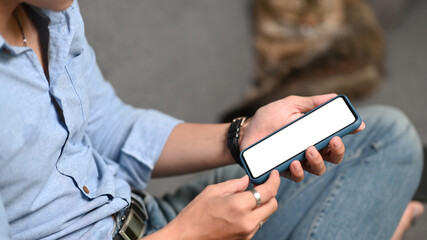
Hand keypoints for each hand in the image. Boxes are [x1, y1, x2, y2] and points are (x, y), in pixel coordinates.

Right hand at [164, 170, 280, 239]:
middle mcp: (247, 221)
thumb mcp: (213, 191)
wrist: (185, 238)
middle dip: (270, 193)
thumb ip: (234, 184)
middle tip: (260, 185)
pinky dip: (255, 214)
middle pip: (273, 205)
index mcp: (239, 205)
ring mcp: (247, 233)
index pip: (268, 191)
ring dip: (263, 204)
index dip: (274, 181)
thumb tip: (247, 180)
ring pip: (266, 215)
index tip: (274, 174)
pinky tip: (242, 209)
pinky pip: (257, 224)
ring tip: (249, 197)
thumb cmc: (195, 215)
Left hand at [240, 94, 364, 181]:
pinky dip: (297, 171)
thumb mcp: (289, 105)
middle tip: (332, 141)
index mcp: (314, 133)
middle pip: (333, 157)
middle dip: (337, 151)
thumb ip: (311, 103)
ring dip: (317, 161)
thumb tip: (334, 97)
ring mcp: (297, 161)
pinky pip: (296, 176)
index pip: (337, 135)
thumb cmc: (268, 118)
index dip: (350, 132)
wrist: (245, 132)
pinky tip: (293, 163)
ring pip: (317, 168)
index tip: (357, 126)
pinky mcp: (283, 171)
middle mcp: (309, 149)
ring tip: (309, 149)